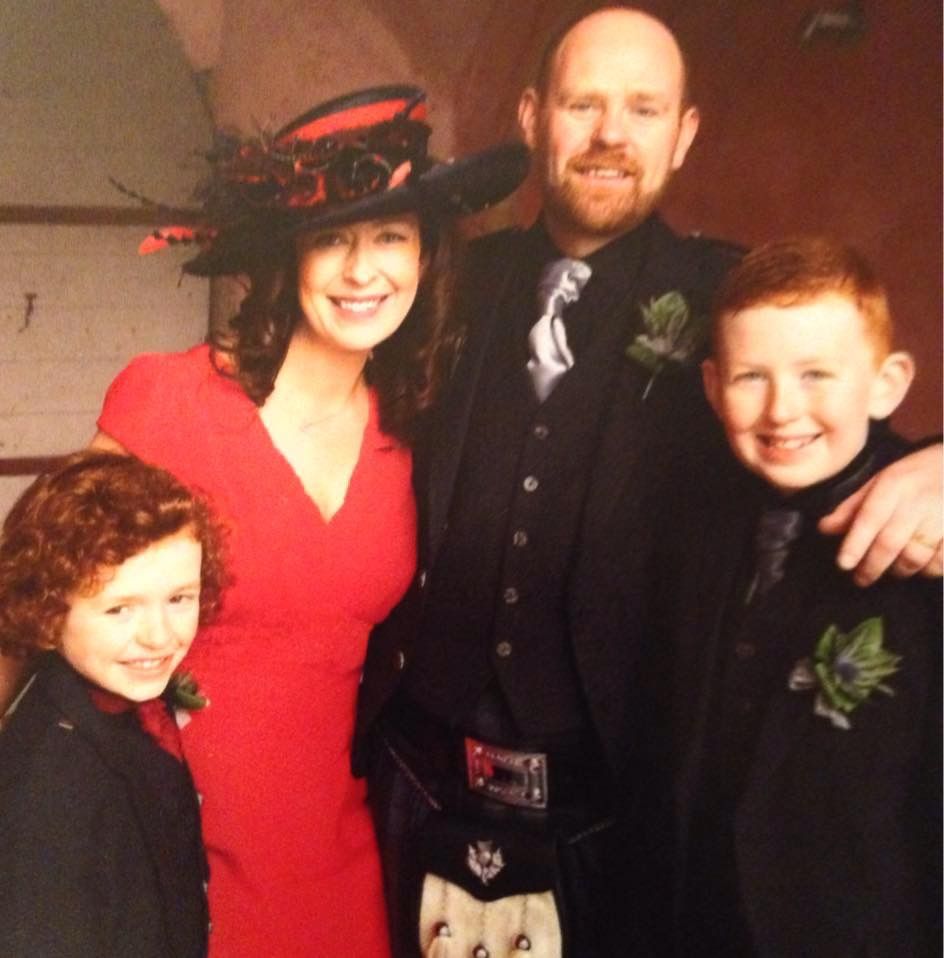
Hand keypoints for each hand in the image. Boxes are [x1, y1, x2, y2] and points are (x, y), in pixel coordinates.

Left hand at [818, 443, 942, 585]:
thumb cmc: (917, 474)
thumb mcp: (881, 480)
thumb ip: (853, 506)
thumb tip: (825, 528)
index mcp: (893, 486)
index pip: (869, 518)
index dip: (855, 544)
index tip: (844, 564)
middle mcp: (917, 502)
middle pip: (890, 542)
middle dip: (872, 566)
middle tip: (861, 579)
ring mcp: (943, 518)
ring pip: (916, 556)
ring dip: (899, 570)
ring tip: (891, 572)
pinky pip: (942, 562)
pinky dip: (930, 570)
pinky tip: (921, 569)